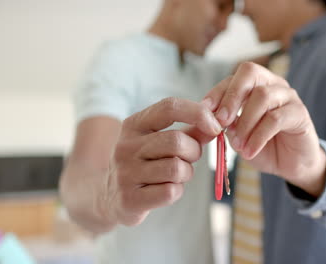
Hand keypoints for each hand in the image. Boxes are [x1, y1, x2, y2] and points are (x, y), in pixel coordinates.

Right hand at [100, 97, 221, 225]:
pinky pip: (171, 192)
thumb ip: (189, 132)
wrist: (109, 197)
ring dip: (186, 173)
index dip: (198, 113)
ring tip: (176, 175)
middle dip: (194, 151)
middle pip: (177, 141)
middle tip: (189, 158)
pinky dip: (177, 191)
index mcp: (134, 124)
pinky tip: (165, 190)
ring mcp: (125, 173)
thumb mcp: (159, 141)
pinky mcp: (129, 199)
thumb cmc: (143, 164)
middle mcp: (126, 146)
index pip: (169, 107)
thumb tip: (217, 125)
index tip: (215, 126)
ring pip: (176, 168)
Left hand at [202, 62, 325, 195]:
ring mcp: (289, 97)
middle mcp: (273, 84)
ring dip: (245, 123)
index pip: (234, 77)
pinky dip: (258, 137)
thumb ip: (226, 124)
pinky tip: (249, 152)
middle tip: (221, 122)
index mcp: (256, 85)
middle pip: (250, 72)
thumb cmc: (263, 147)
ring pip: (262, 96)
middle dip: (231, 96)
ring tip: (238, 146)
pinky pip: (276, 119)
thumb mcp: (238, 136)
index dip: (217, 92)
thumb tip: (212, 118)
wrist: (290, 165)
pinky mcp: (300, 114)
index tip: (204, 111)